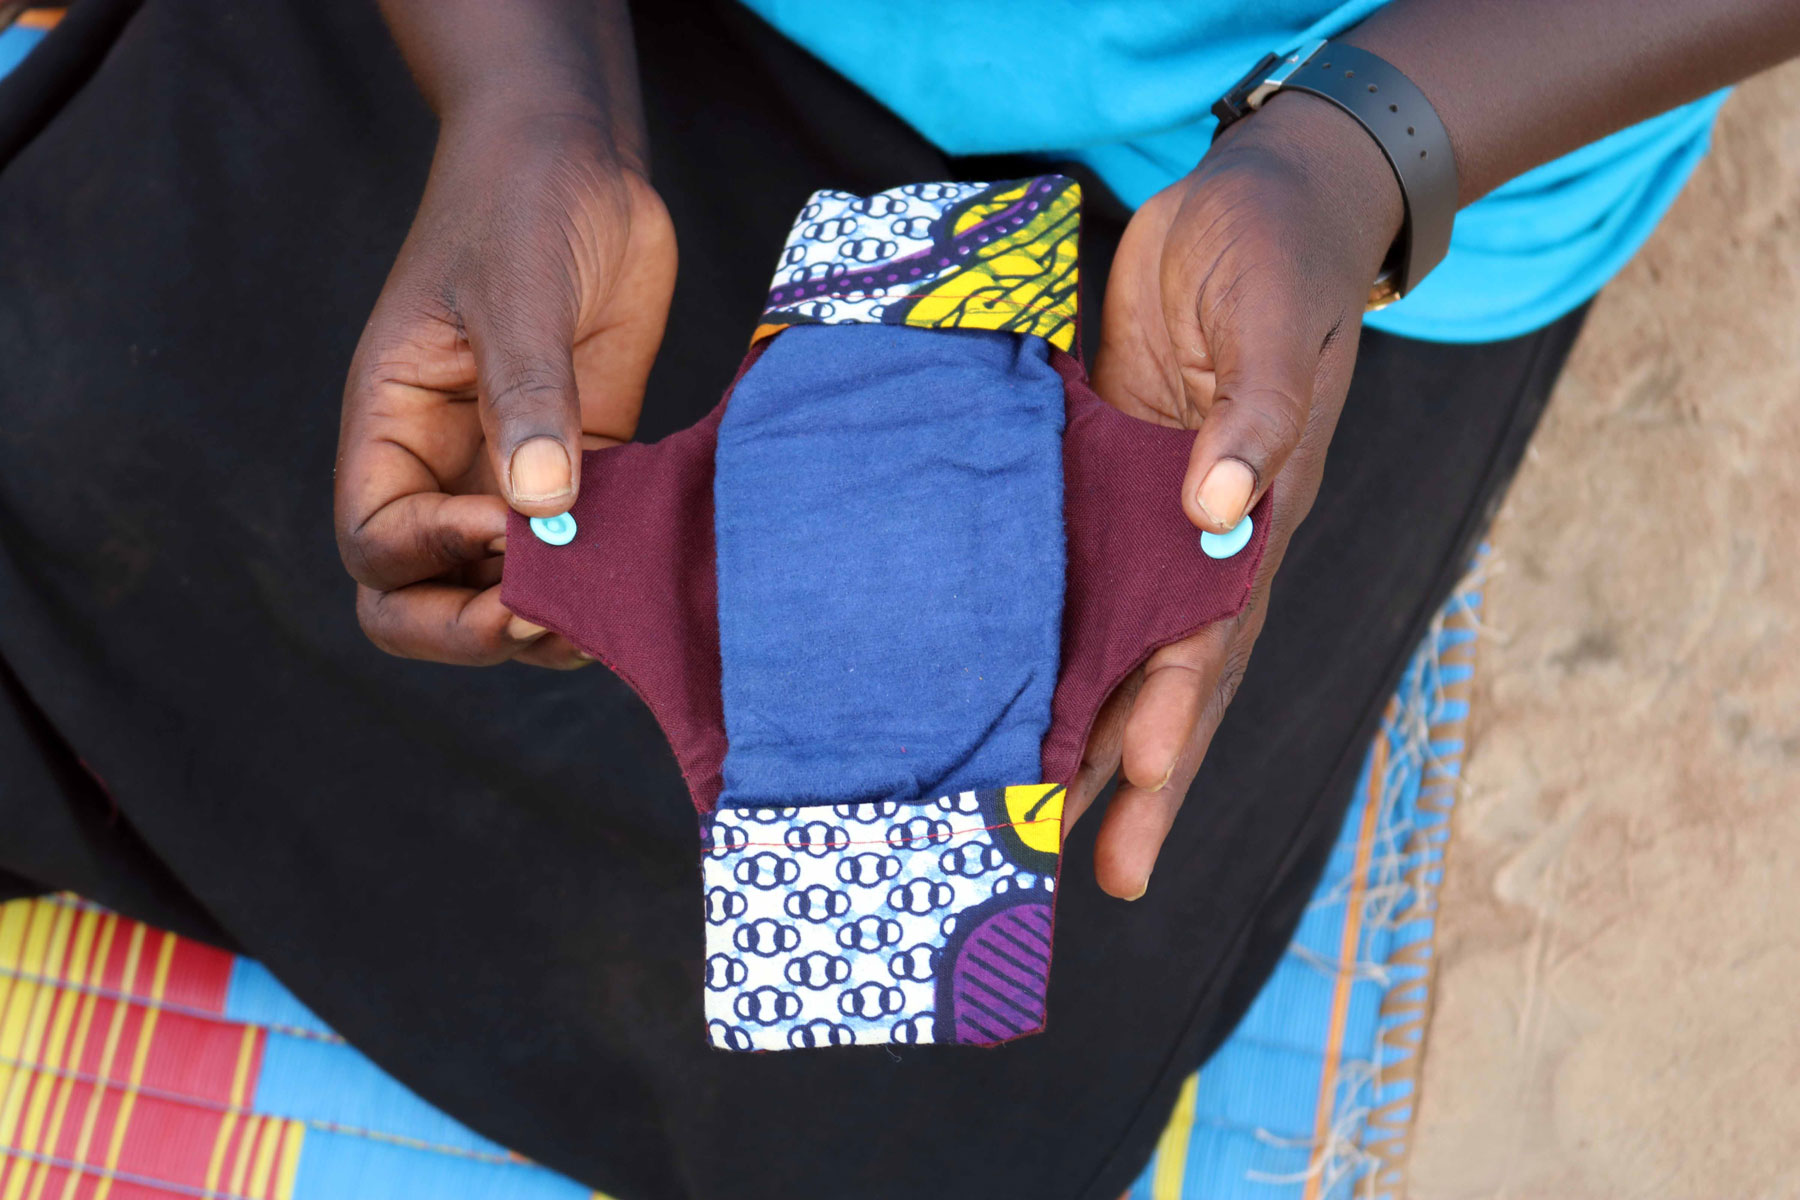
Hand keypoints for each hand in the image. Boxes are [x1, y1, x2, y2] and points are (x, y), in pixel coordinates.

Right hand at [335, 109, 675, 666]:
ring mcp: (513, 472)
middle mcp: (442, 465)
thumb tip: (539, 507)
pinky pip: (581, 547)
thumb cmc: (519, 203)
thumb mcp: (515, 290)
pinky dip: (604, 579)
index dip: (431, 557)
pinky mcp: (583, 465)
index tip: (510, 525)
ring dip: (544, 620)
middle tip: (546, 617)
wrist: (582, 162)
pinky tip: (646, 583)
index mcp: (393, 425)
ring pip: (502, 589)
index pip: (376, 540)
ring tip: (604, 617)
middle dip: (470, 628)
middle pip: (417, 596)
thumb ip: (526, 395)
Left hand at [1069, 96, 1403, 897]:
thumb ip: (1258, 411)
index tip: (1142, 792)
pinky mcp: (1098, 480)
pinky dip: (1040, 634)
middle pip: (1167, 678)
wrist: (1249, 202)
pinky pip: (1068, 575)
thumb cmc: (1275, 255)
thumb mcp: (1272, 320)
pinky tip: (993, 679)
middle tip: (1102, 875)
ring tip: (1030, 814)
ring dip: (1081, 728)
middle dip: (1137, 776)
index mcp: (1253, 521)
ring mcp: (1145, 519)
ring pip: (1112, 645)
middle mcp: (1199, 543)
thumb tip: (1224, 505)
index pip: (1213, 642)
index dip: (1179, 718)